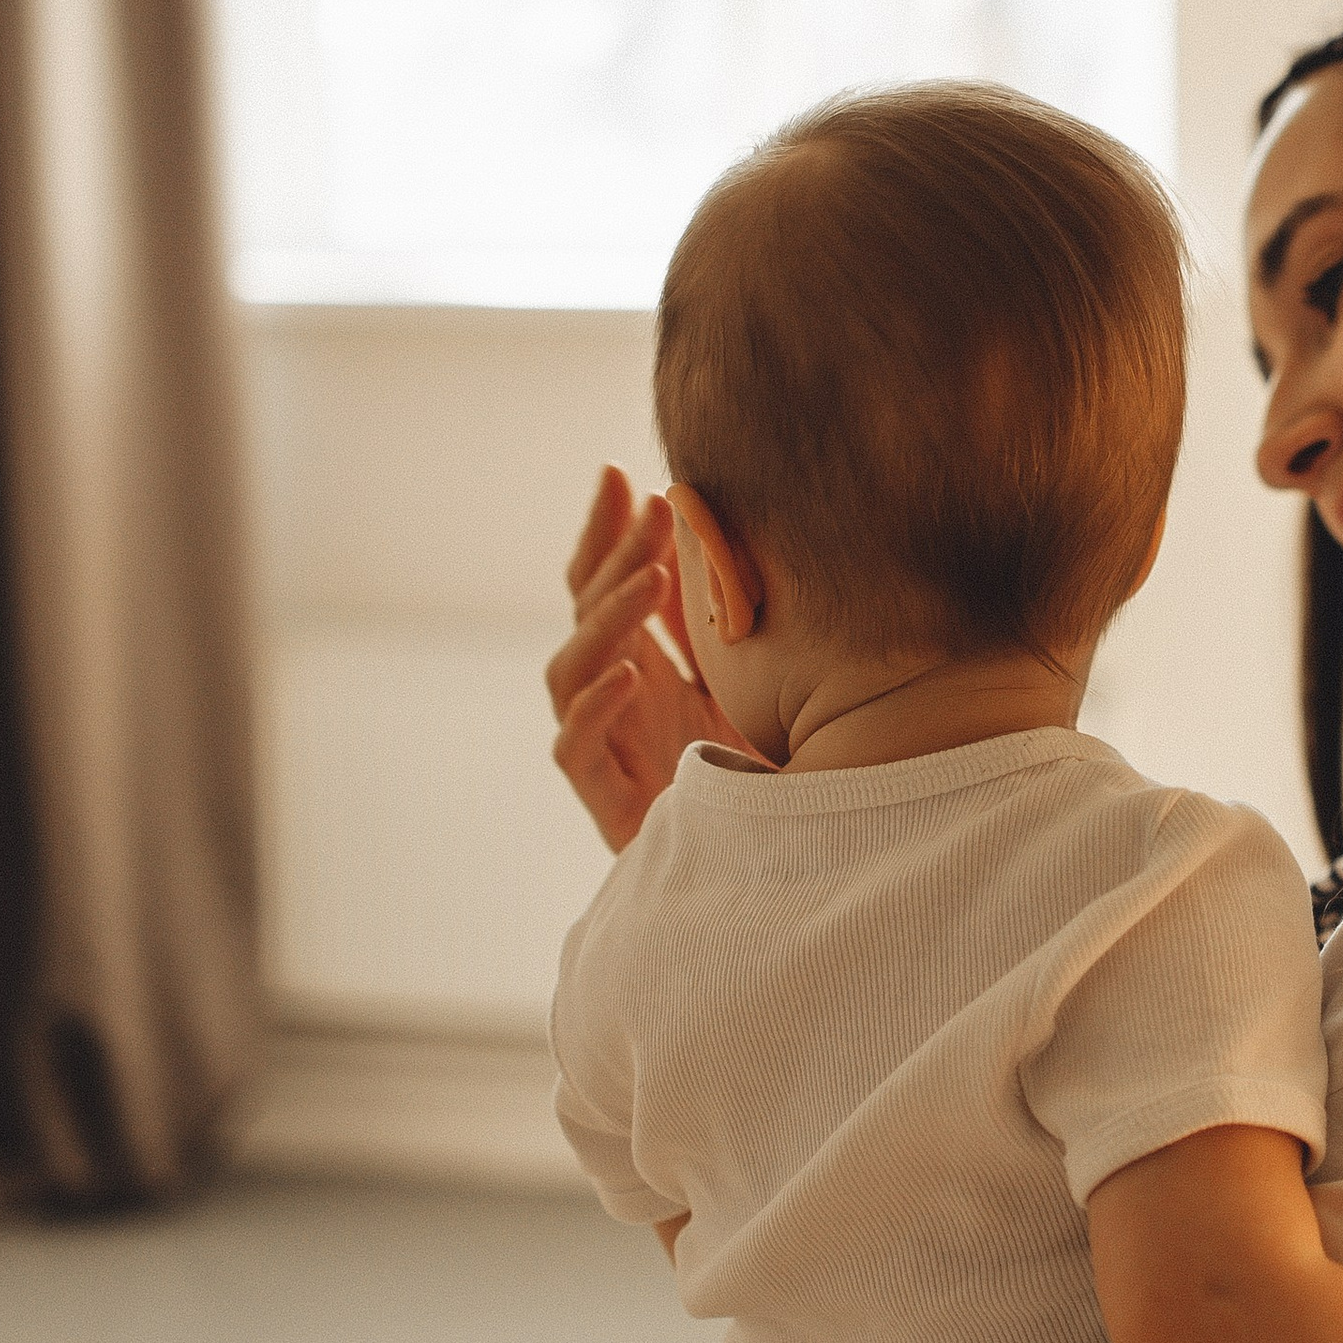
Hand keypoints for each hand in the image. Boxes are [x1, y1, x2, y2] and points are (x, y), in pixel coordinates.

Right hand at [547, 465, 755, 851]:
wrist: (773, 869)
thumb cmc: (760, 771)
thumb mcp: (747, 678)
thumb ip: (718, 616)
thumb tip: (708, 527)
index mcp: (641, 664)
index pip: (600, 586)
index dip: (602, 532)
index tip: (618, 472)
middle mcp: (615, 700)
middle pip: (586, 616)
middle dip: (614, 559)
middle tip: (653, 512)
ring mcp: (606, 747)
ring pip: (569, 673)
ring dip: (606, 622)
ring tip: (650, 581)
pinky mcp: (608, 800)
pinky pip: (576, 750)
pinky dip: (598, 708)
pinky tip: (630, 673)